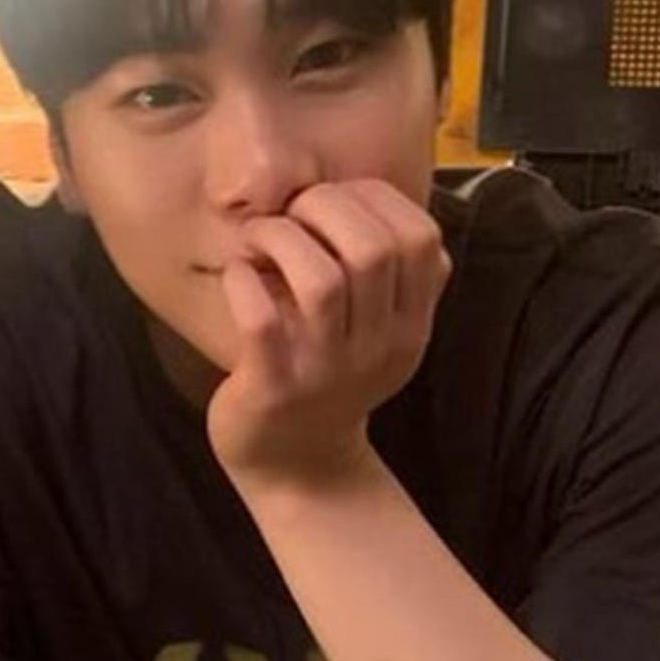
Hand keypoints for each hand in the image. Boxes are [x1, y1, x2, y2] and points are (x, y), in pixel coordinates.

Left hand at [205, 180, 449, 495]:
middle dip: (324, 209)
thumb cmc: (327, 376)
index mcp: (411, 323)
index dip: (374, 198)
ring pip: (321, 279)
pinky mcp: (275, 386)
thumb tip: (351, 192)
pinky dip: (243, 280)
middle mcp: (380, 345)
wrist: (298, 468)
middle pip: (375, 249)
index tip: (332, 200)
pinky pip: (261, 317)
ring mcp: (327, 368)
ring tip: (258, 242)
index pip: (422, 237)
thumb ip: (383, 273)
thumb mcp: (378, 330)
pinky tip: (238, 276)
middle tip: (289, 216)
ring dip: (280, 240)